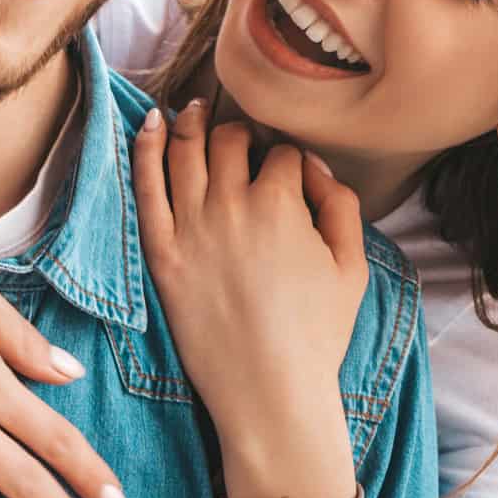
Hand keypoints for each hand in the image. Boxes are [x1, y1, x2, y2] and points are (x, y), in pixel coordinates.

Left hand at [132, 100, 364, 497]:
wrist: (269, 388)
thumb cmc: (318, 334)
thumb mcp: (353, 267)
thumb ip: (341, 205)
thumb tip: (313, 165)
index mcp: (282, 204)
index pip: (282, 153)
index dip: (287, 155)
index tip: (284, 164)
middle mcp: (232, 205)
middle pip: (230, 140)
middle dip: (240, 131)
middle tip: (241, 137)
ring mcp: (191, 226)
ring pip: (185, 149)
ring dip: (190, 121)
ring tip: (194, 109)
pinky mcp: (161, 251)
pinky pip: (146, 185)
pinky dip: (145, 145)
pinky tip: (148, 122)